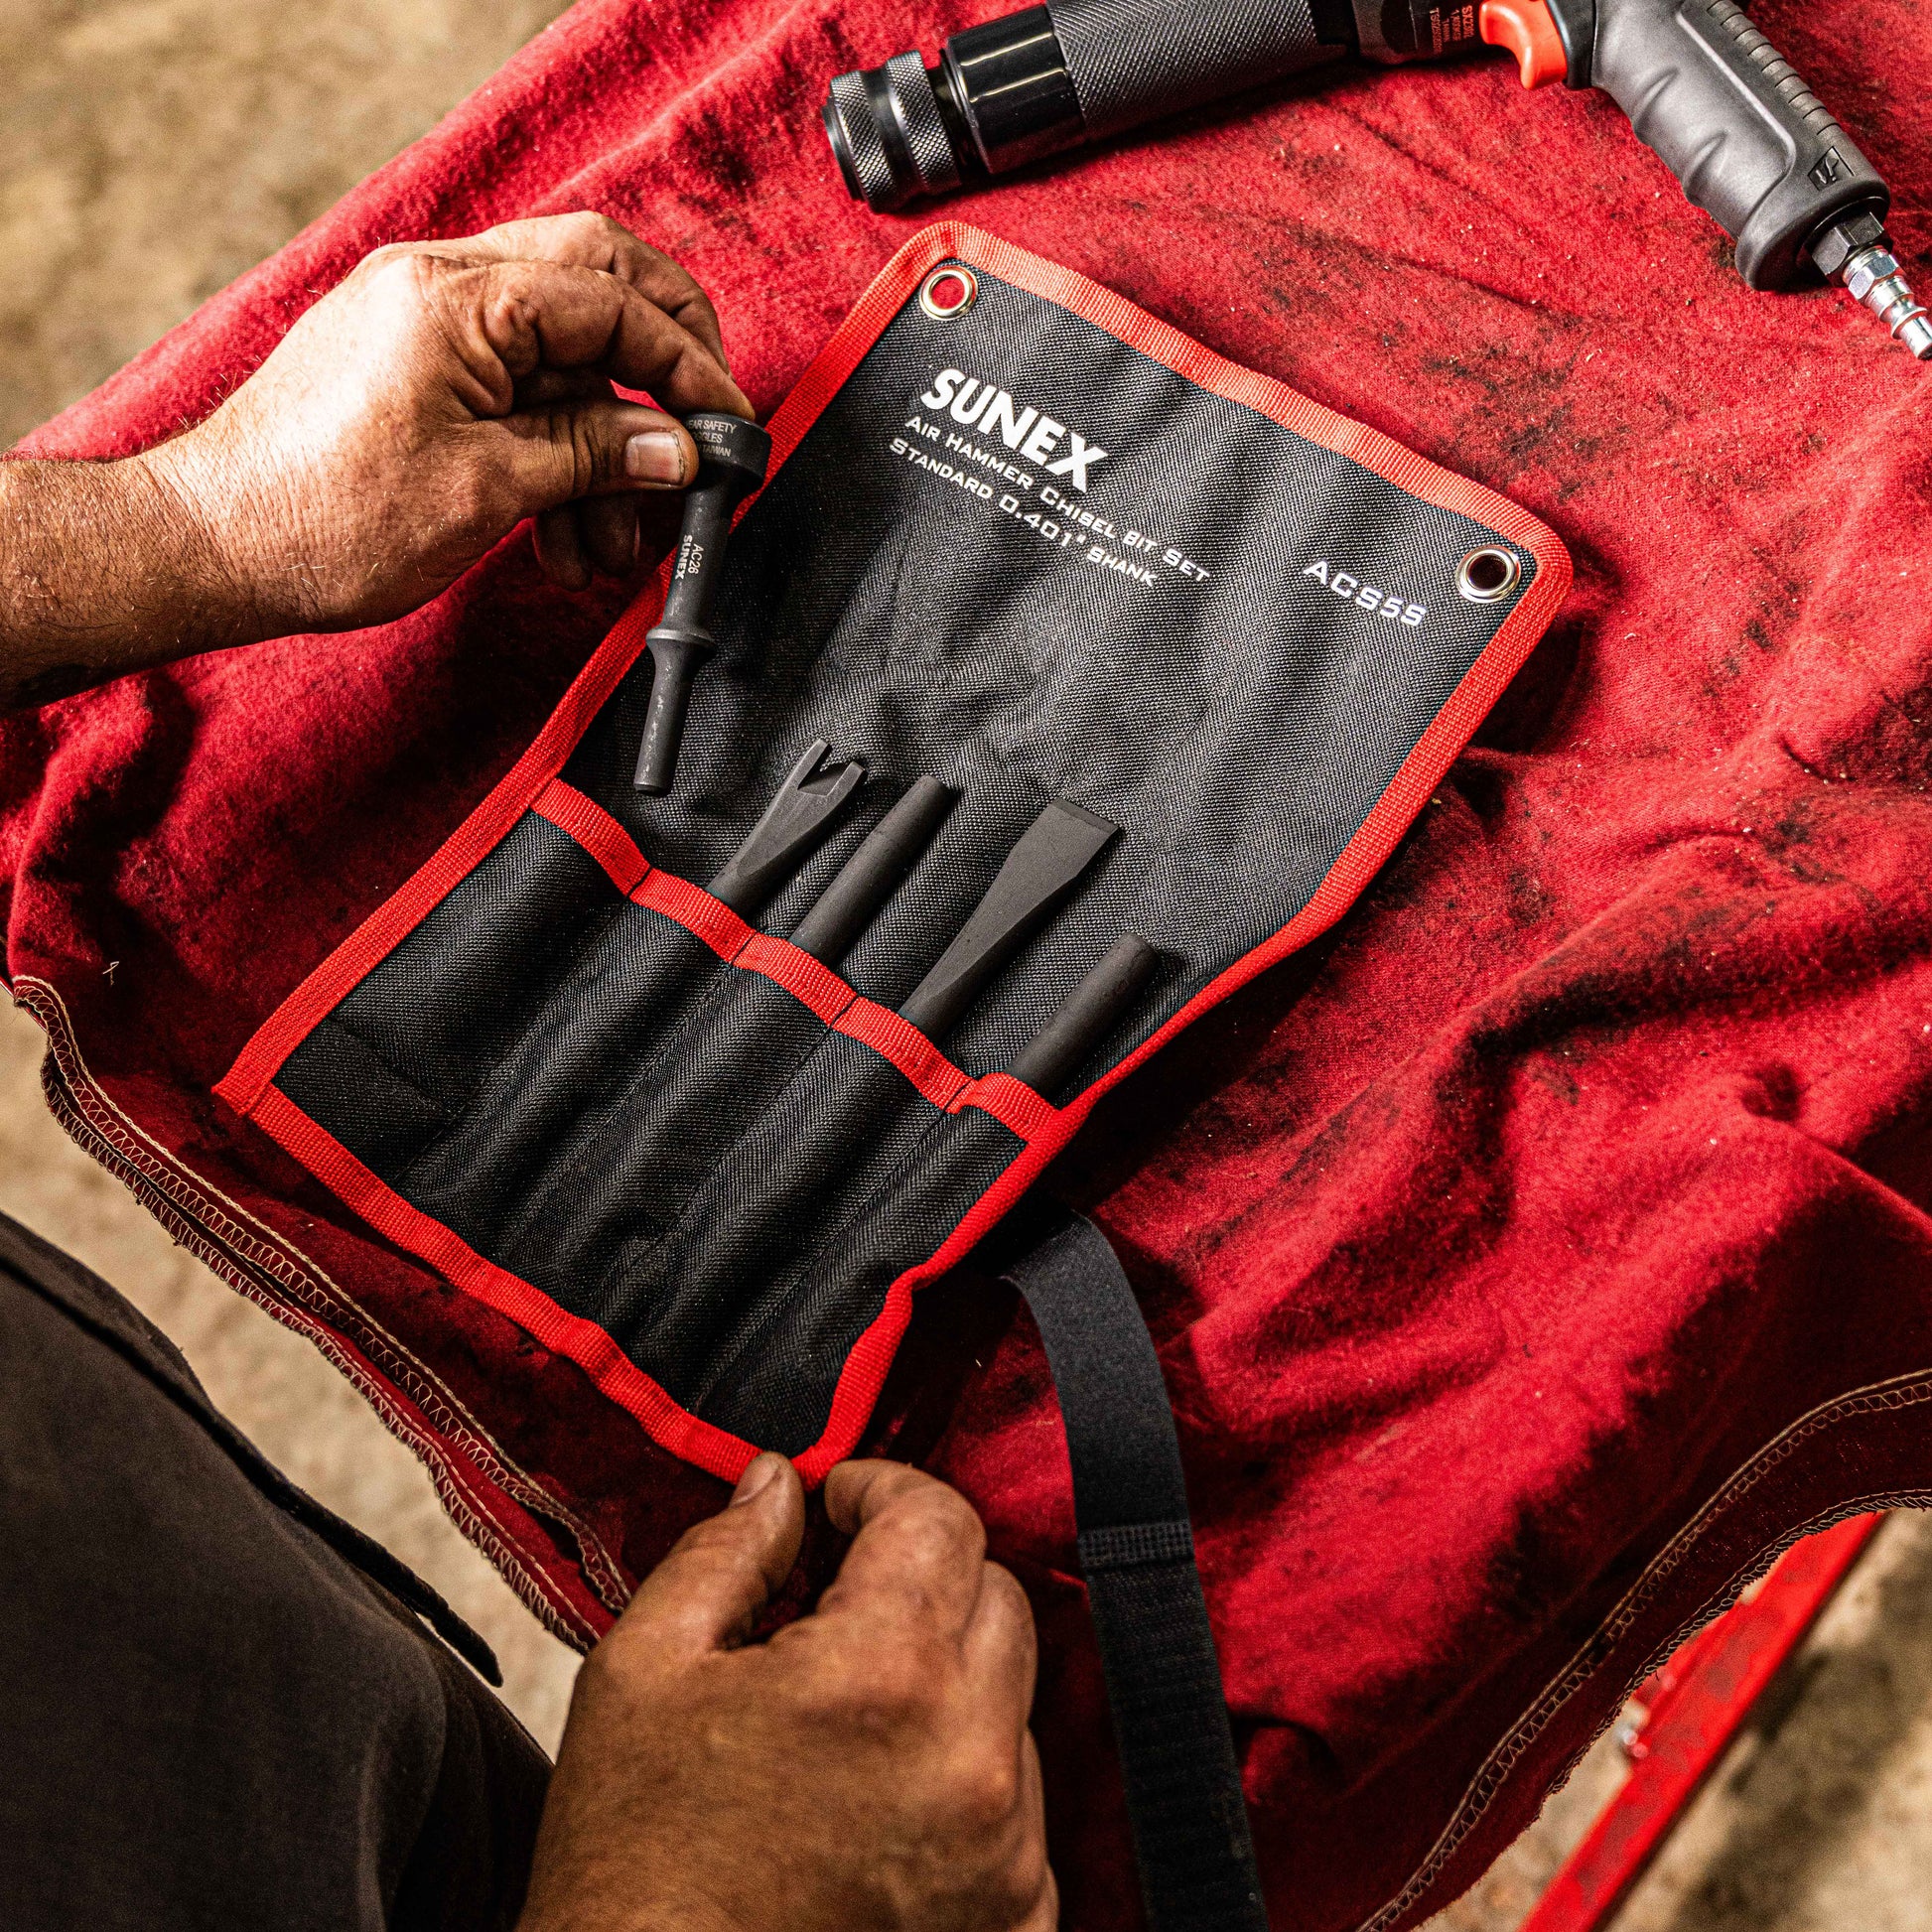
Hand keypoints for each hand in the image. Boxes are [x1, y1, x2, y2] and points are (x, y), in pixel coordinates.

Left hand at [155, 211, 751, 623]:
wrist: (214, 547)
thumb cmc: (321, 516)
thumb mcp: (486, 489)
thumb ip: (592, 456)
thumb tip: (674, 449)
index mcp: (458, 296)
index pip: (613, 301)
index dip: (686, 365)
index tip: (726, 425)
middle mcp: (440, 285)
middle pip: (596, 286)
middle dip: (661, 365)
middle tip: (698, 435)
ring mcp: (425, 321)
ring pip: (560, 354)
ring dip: (604, 443)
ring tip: (614, 542)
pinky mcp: (414, 365)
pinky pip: (515, 388)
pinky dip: (555, 452)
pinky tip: (567, 532)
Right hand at [517, 1456, 1056, 1931]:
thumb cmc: (632, 1866)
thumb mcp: (643, 1671)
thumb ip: (725, 1553)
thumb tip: (777, 1485)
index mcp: (882, 1676)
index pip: (941, 1519)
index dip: (882, 1491)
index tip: (839, 1507)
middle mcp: (968, 1761)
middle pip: (995, 1598)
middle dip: (921, 1578)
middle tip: (837, 1604)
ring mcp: (1003, 1853)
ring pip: (1010, 1700)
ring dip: (945, 1681)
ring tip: (843, 1721)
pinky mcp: (1014, 1922)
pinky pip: (1018, 1805)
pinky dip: (962, 1780)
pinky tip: (876, 1800)